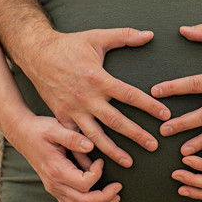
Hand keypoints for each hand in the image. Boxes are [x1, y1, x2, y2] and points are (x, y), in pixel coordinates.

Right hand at [7, 113, 121, 201]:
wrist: (22, 134)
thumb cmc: (40, 129)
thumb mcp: (55, 128)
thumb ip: (72, 137)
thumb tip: (91, 146)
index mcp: (56, 170)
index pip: (84, 183)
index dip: (98, 174)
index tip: (101, 160)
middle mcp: (54, 184)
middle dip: (104, 198)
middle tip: (119, 188)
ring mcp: (53, 188)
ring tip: (115, 196)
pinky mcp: (54, 188)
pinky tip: (100, 200)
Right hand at [17, 27, 171, 166]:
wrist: (36, 55)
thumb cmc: (69, 45)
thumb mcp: (96, 37)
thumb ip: (124, 36)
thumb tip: (149, 34)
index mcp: (99, 78)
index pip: (130, 95)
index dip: (149, 106)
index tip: (165, 115)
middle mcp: (87, 98)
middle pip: (117, 121)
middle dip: (137, 134)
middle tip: (154, 145)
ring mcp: (73, 110)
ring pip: (96, 136)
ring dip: (113, 151)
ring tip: (130, 162)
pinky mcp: (62, 118)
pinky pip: (75, 140)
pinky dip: (84, 153)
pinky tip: (95, 166)